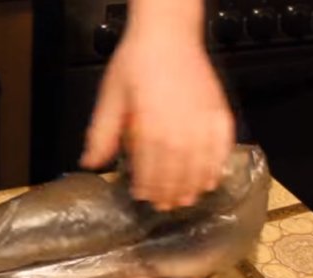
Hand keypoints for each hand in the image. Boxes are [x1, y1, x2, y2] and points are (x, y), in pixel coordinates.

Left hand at [80, 29, 234, 210]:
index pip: (150, 166)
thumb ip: (102, 133)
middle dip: (169, 191)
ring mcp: (203, 119)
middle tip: (163, 207)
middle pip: (177, 169)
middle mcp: (180, 126)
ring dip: (193, 185)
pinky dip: (218, 164)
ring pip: (201, 163)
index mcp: (151, 125)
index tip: (141, 196)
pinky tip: (212, 179)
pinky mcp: (219, 111)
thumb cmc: (135, 64)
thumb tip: (89, 164)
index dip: (147, 185)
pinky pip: (223, 145)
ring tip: (185, 200)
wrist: (166, 34)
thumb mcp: (110, 98)